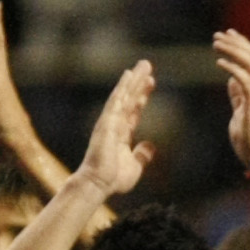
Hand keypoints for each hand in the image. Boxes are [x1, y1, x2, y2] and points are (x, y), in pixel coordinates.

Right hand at [75, 61, 156, 196]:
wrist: (98, 185)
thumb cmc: (112, 180)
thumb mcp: (135, 166)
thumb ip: (142, 155)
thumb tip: (151, 146)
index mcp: (121, 134)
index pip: (134, 110)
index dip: (142, 96)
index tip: (151, 83)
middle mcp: (115, 125)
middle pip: (129, 98)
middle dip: (139, 83)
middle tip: (148, 65)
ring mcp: (110, 122)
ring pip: (124, 96)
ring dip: (133, 80)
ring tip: (143, 65)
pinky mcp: (106, 123)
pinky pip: (115, 102)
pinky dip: (122, 88)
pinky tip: (128, 76)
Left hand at [214, 30, 249, 175]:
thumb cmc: (249, 140)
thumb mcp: (240, 113)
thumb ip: (238, 96)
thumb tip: (232, 81)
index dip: (241, 45)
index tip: (227, 35)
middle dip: (236, 43)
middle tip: (219, 35)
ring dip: (233, 51)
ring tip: (216, 44)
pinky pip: (245, 80)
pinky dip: (232, 68)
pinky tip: (219, 62)